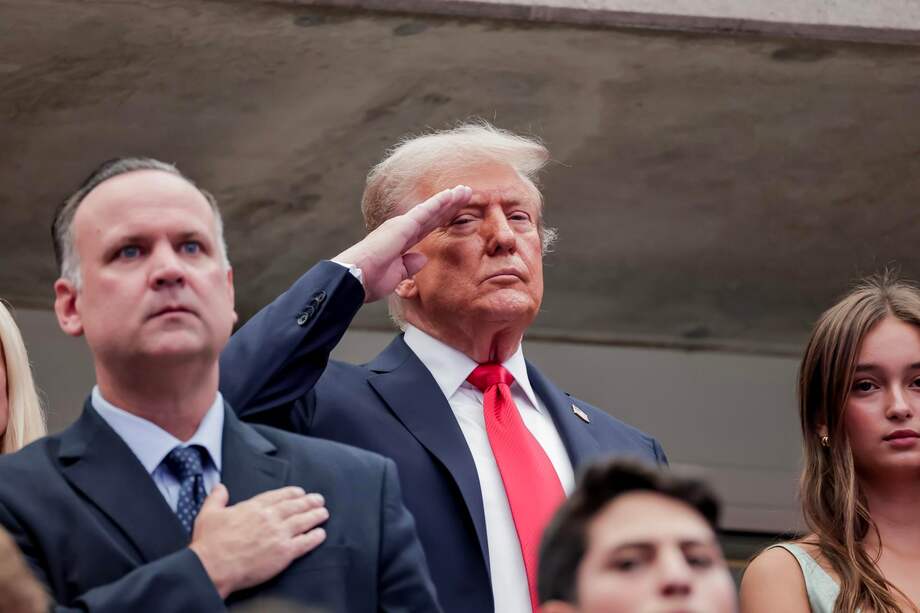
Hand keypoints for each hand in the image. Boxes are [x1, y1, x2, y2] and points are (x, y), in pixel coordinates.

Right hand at [189, 485, 327, 598]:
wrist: (212, 567)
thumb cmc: (209, 544)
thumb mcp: (209, 514)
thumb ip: (217, 498)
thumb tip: (220, 488)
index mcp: (253, 508)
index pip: (278, 496)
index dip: (292, 493)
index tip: (300, 492)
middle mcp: (269, 518)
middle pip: (295, 506)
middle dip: (309, 502)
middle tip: (318, 500)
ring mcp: (279, 534)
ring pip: (303, 521)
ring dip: (316, 516)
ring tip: (324, 513)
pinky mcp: (284, 553)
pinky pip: (305, 543)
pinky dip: (315, 537)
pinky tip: (321, 534)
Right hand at [335, 185, 472, 301]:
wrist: (355, 279)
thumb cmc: (370, 279)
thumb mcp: (396, 275)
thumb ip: (409, 265)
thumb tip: (422, 258)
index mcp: (400, 242)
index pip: (427, 227)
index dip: (442, 217)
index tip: (456, 209)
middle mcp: (401, 229)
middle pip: (432, 215)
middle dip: (450, 205)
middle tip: (466, 192)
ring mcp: (401, 226)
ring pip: (431, 210)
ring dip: (449, 200)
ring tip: (465, 190)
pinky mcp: (402, 226)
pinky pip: (424, 212)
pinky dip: (438, 203)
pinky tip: (450, 195)